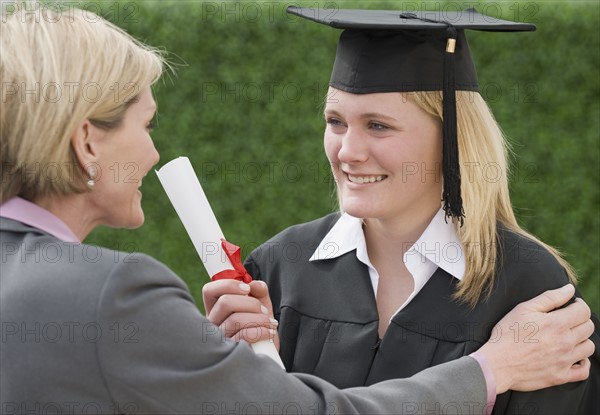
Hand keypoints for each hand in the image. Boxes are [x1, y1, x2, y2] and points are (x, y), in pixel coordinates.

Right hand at [202, 279, 278, 348]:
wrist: (268, 352)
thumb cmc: (260, 326)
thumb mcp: (261, 303)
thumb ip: (258, 289)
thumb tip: (252, 284)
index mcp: (216, 309)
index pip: (209, 290)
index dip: (228, 285)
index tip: (247, 288)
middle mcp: (212, 324)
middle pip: (224, 302)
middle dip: (250, 303)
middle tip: (263, 310)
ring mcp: (218, 339)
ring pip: (234, 319)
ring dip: (259, 318)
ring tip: (270, 323)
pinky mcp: (229, 352)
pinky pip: (243, 335)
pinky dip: (261, 331)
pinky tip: (269, 332)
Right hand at [478, 284, 593, 393]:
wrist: (497, 364)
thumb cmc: (507, 334)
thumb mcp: (523, 309)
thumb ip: (549, 298)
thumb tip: (569, 289)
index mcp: (556, 324)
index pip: (584, 311)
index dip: (579, 305)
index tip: (571, 305)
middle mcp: (565, 342)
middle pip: (588, 328)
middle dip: (580, 320)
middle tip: (566, 320)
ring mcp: (565, 361)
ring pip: (589, 347)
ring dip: (581, 339)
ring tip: (567, 337)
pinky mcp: (561, 376)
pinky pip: (584, 370)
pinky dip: (582, 362)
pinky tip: (573, 356)